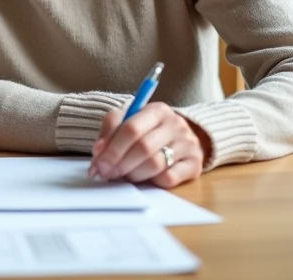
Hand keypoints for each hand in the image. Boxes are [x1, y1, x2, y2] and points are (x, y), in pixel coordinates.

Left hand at [87, 102, 209, 188]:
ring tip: (124, 175)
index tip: (98, 164)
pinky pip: (169, 178)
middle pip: (143, 147)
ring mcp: (188, 144)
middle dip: (120, 164)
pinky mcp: (194, 165)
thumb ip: (110, 131)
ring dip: (133, 174)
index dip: (112, 149)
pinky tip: (146, 178)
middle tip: (106, 174)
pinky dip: (152, 181)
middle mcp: (176, 124)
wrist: (181, 138)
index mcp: (157, 110)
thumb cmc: (148, 130)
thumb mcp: (128, 121)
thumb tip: (98, 152)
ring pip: (155, 164)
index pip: (131, 128)